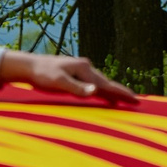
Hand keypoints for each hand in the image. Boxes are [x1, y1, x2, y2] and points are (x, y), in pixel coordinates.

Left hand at [1, 51, 136, 100]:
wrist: (29, 66)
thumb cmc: (42, 75)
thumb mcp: (59, 82)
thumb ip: (77, 88)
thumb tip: (96, 91)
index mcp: (84, 69)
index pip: (107, 84)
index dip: (121, 93)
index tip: (135, 100)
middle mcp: (86, 67)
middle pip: (107, 83)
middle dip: (121, 92)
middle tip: (136, 101)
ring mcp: (81, 70)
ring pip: (101, 83)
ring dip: (113, 92)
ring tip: (125, 100)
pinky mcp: (76, 74)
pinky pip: (93, 83)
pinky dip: (102, 90)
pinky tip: (104, 95)